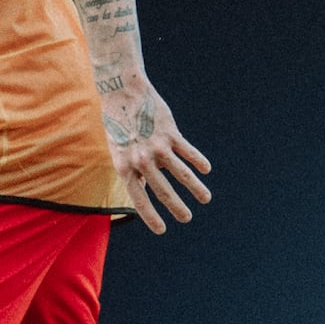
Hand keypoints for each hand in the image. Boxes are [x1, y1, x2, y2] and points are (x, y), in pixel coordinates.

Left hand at [101, 76, 211, 234]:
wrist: (122, 93)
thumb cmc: (118, 124)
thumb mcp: (117, 150)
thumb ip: (131, 170)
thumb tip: (143, 188)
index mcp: (124, 167)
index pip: (139, 199)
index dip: (151, 216)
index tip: (162, 230)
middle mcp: (141, 160)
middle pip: (163, 190)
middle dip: (177, 208)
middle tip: (187, 219)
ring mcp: (156, 146)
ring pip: (181, 173)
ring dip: (195, 188)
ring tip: (205, 199)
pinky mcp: (170, 133)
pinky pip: (188, 152)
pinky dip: (198, 162)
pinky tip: (206, 170)